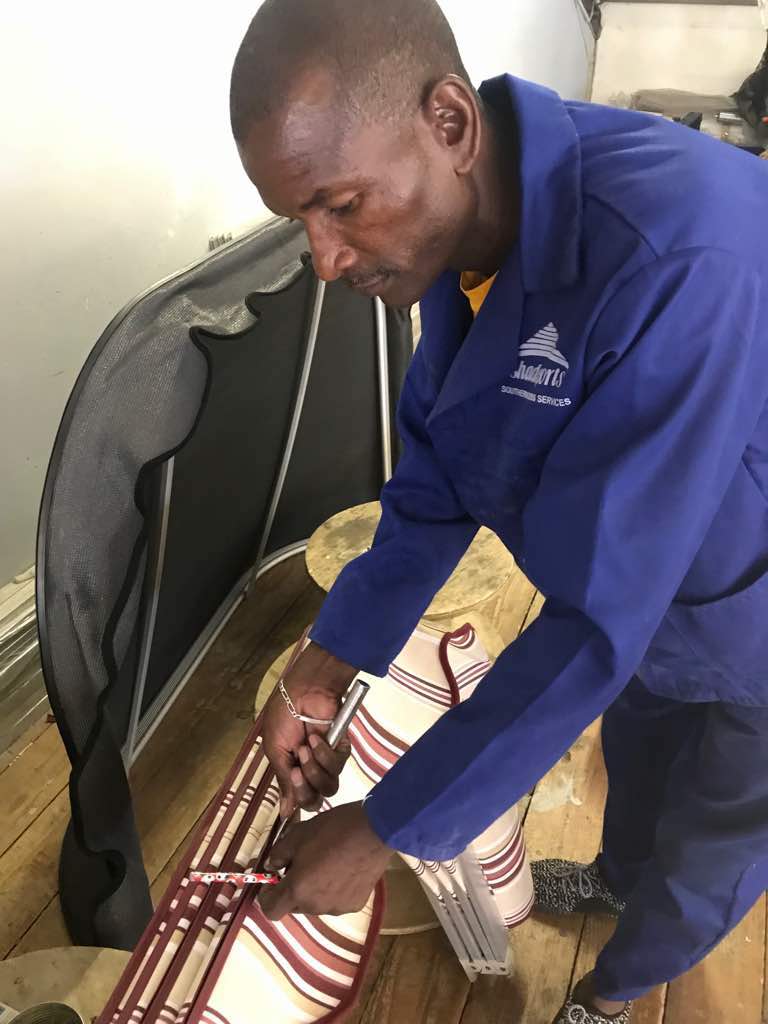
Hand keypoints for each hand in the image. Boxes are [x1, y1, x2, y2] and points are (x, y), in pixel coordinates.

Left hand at [259, 803, 391, 918]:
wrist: (374, 831)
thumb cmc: (333, 829)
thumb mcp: (298, 834)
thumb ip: (278, 854)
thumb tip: (272, 866)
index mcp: (297, 889)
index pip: (271, 910)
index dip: (267, 897)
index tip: (274, 880)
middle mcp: (315, 906)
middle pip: (294, 906)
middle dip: (293, 889)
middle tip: (303, 864)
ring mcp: (337, 908)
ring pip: (316, 904)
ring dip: (314, 890)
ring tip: (327, 863)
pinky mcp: (355, 904)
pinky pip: (336, 901)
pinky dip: (334, 890)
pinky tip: (344, 868)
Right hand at [262, 642, 358, 817]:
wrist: (303, 692)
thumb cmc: (284, 717)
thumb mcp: (276, 750)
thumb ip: (283, 782)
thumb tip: (285, 814)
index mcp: (293, 772)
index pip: (300, 800)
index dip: (297, 796)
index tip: (291, 774)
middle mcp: (312, 770)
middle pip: (316, 799)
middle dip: (305, 786)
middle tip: (297, 767)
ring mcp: (328, 761)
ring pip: (329, 786)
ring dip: (314, 768)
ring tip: (305, 748)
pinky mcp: (341, 749)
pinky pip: (338, 765)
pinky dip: (325, 753)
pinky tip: (316, 738)